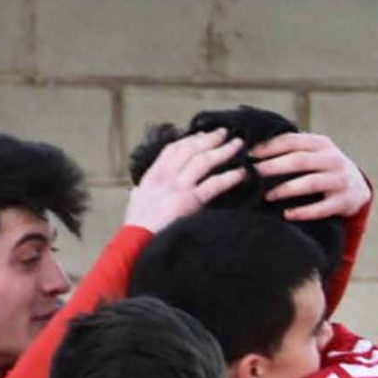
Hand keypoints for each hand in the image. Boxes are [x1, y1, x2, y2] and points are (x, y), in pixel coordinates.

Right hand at [125, 129, 248, 233]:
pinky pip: (213, 185)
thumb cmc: (138, 229)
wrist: (137, 244)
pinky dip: (229, 177)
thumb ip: (143, 193)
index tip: (203, 135)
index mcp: (152, 176)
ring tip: (238, 146)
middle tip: (225, 133)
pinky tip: (241, 173)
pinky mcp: (190, 202)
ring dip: (223, 151)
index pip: (172, 150)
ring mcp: (178, 188)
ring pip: (203, 162)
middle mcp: (165, 178)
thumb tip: (141, 191)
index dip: (190, 140)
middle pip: (190, 150)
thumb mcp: (136, 203)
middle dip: (209, 139)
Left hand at [250, 132, 371, 224]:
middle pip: (299, 160)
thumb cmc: (325, 168)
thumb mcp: (315, 153)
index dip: (270, 147)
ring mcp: (341, 180)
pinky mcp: (344, 201)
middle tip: (254, 173)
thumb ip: (294, 149)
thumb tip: (255, 150)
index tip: (250, 155)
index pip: (292, 141)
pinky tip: (287, 214)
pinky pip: (321, 208)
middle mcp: (333, 159)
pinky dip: (303, 212)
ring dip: (286, 189)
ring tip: (268, 196)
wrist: (358, 187)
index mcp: (322, 144)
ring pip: (310, 183)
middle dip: (274, 166)